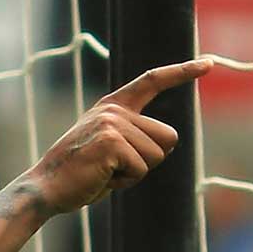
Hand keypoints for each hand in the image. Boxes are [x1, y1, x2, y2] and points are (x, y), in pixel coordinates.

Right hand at [29, 58, 209, 214]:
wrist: (44, 189)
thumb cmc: (77, 176)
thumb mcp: (108, 149)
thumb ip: (134, 139)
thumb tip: (169, 141)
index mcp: (112, 106)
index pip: (152, 81)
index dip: (182, 72)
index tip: (208, 63)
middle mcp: (114, 110)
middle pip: (168, 137)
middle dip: (150, 160)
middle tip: (114, 168)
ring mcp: (112, 124)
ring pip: (157, 156)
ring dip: (135, 174)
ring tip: (104, 173)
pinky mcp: (111, 142)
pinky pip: (140, 170)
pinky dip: (124, 182)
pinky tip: (100, 178)